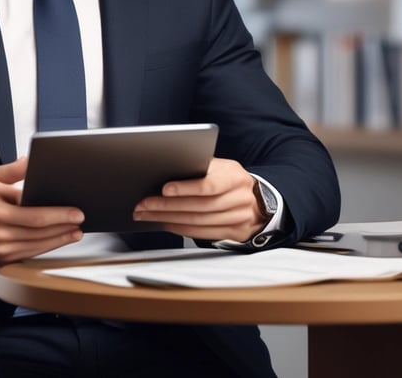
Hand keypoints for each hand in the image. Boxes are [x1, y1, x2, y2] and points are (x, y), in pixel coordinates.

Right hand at [0, 157, 83, 267]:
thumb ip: (13, 170)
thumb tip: (33, 161)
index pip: (33, 212)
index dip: (58, 213)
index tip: (76, 210)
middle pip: (38, 231)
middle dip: (64, 226)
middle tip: (81, 220)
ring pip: (37, 245)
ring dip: (60, 239)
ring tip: (76, 232)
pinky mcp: (1, 259)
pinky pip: (29, 254)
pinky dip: (47, 247)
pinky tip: (58, 240)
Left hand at [132, 158, 266, 242]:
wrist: (258, 200)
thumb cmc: (228, 179)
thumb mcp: (220, 167)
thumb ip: (199, 169)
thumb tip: (164, 169)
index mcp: (234, 175)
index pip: (209, 184)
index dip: (186, 188)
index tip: (164, 189)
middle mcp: (240, 197)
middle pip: (199, 206)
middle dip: (167, 206)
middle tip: (144, 204)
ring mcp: (240, 217)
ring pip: (199, 221)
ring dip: (169, 218)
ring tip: (147, 214)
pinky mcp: (236, 233)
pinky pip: (203, 233)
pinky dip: (181, 229)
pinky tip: (165, 223)